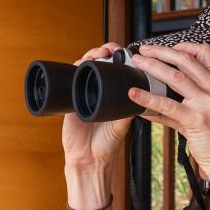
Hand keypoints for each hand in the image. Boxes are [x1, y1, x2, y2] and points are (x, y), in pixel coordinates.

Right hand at [61, 42, 133, 168]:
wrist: (88, 159)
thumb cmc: (107, 145)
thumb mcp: (122, 125)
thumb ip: (128, 110)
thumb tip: (138, 93)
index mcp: (115, 95)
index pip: (117, 69)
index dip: (119, 57)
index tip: (122, 51)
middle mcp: (100, 91)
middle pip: (101, 63)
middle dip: (105, 51)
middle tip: (109, 49)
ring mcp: (85, 93)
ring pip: (87, 67)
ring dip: (91, 55)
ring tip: (96, 54)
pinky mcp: (71, 99)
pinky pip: (72, 79)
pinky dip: (75, 68)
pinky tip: (79, 63)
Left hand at [126, 42, 209, 178]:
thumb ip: (189, 100)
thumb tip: (160, 94)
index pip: (204, 53)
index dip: (183, 46)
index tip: (165, 47)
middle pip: (186, 60)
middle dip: (161, 51)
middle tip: (142, 50)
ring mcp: (207, 104)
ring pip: (175, 77)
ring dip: (152, 67)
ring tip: (137, 64)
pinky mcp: (196, 120)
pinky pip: (167, 105)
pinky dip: (148, 98)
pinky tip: (134, 95)